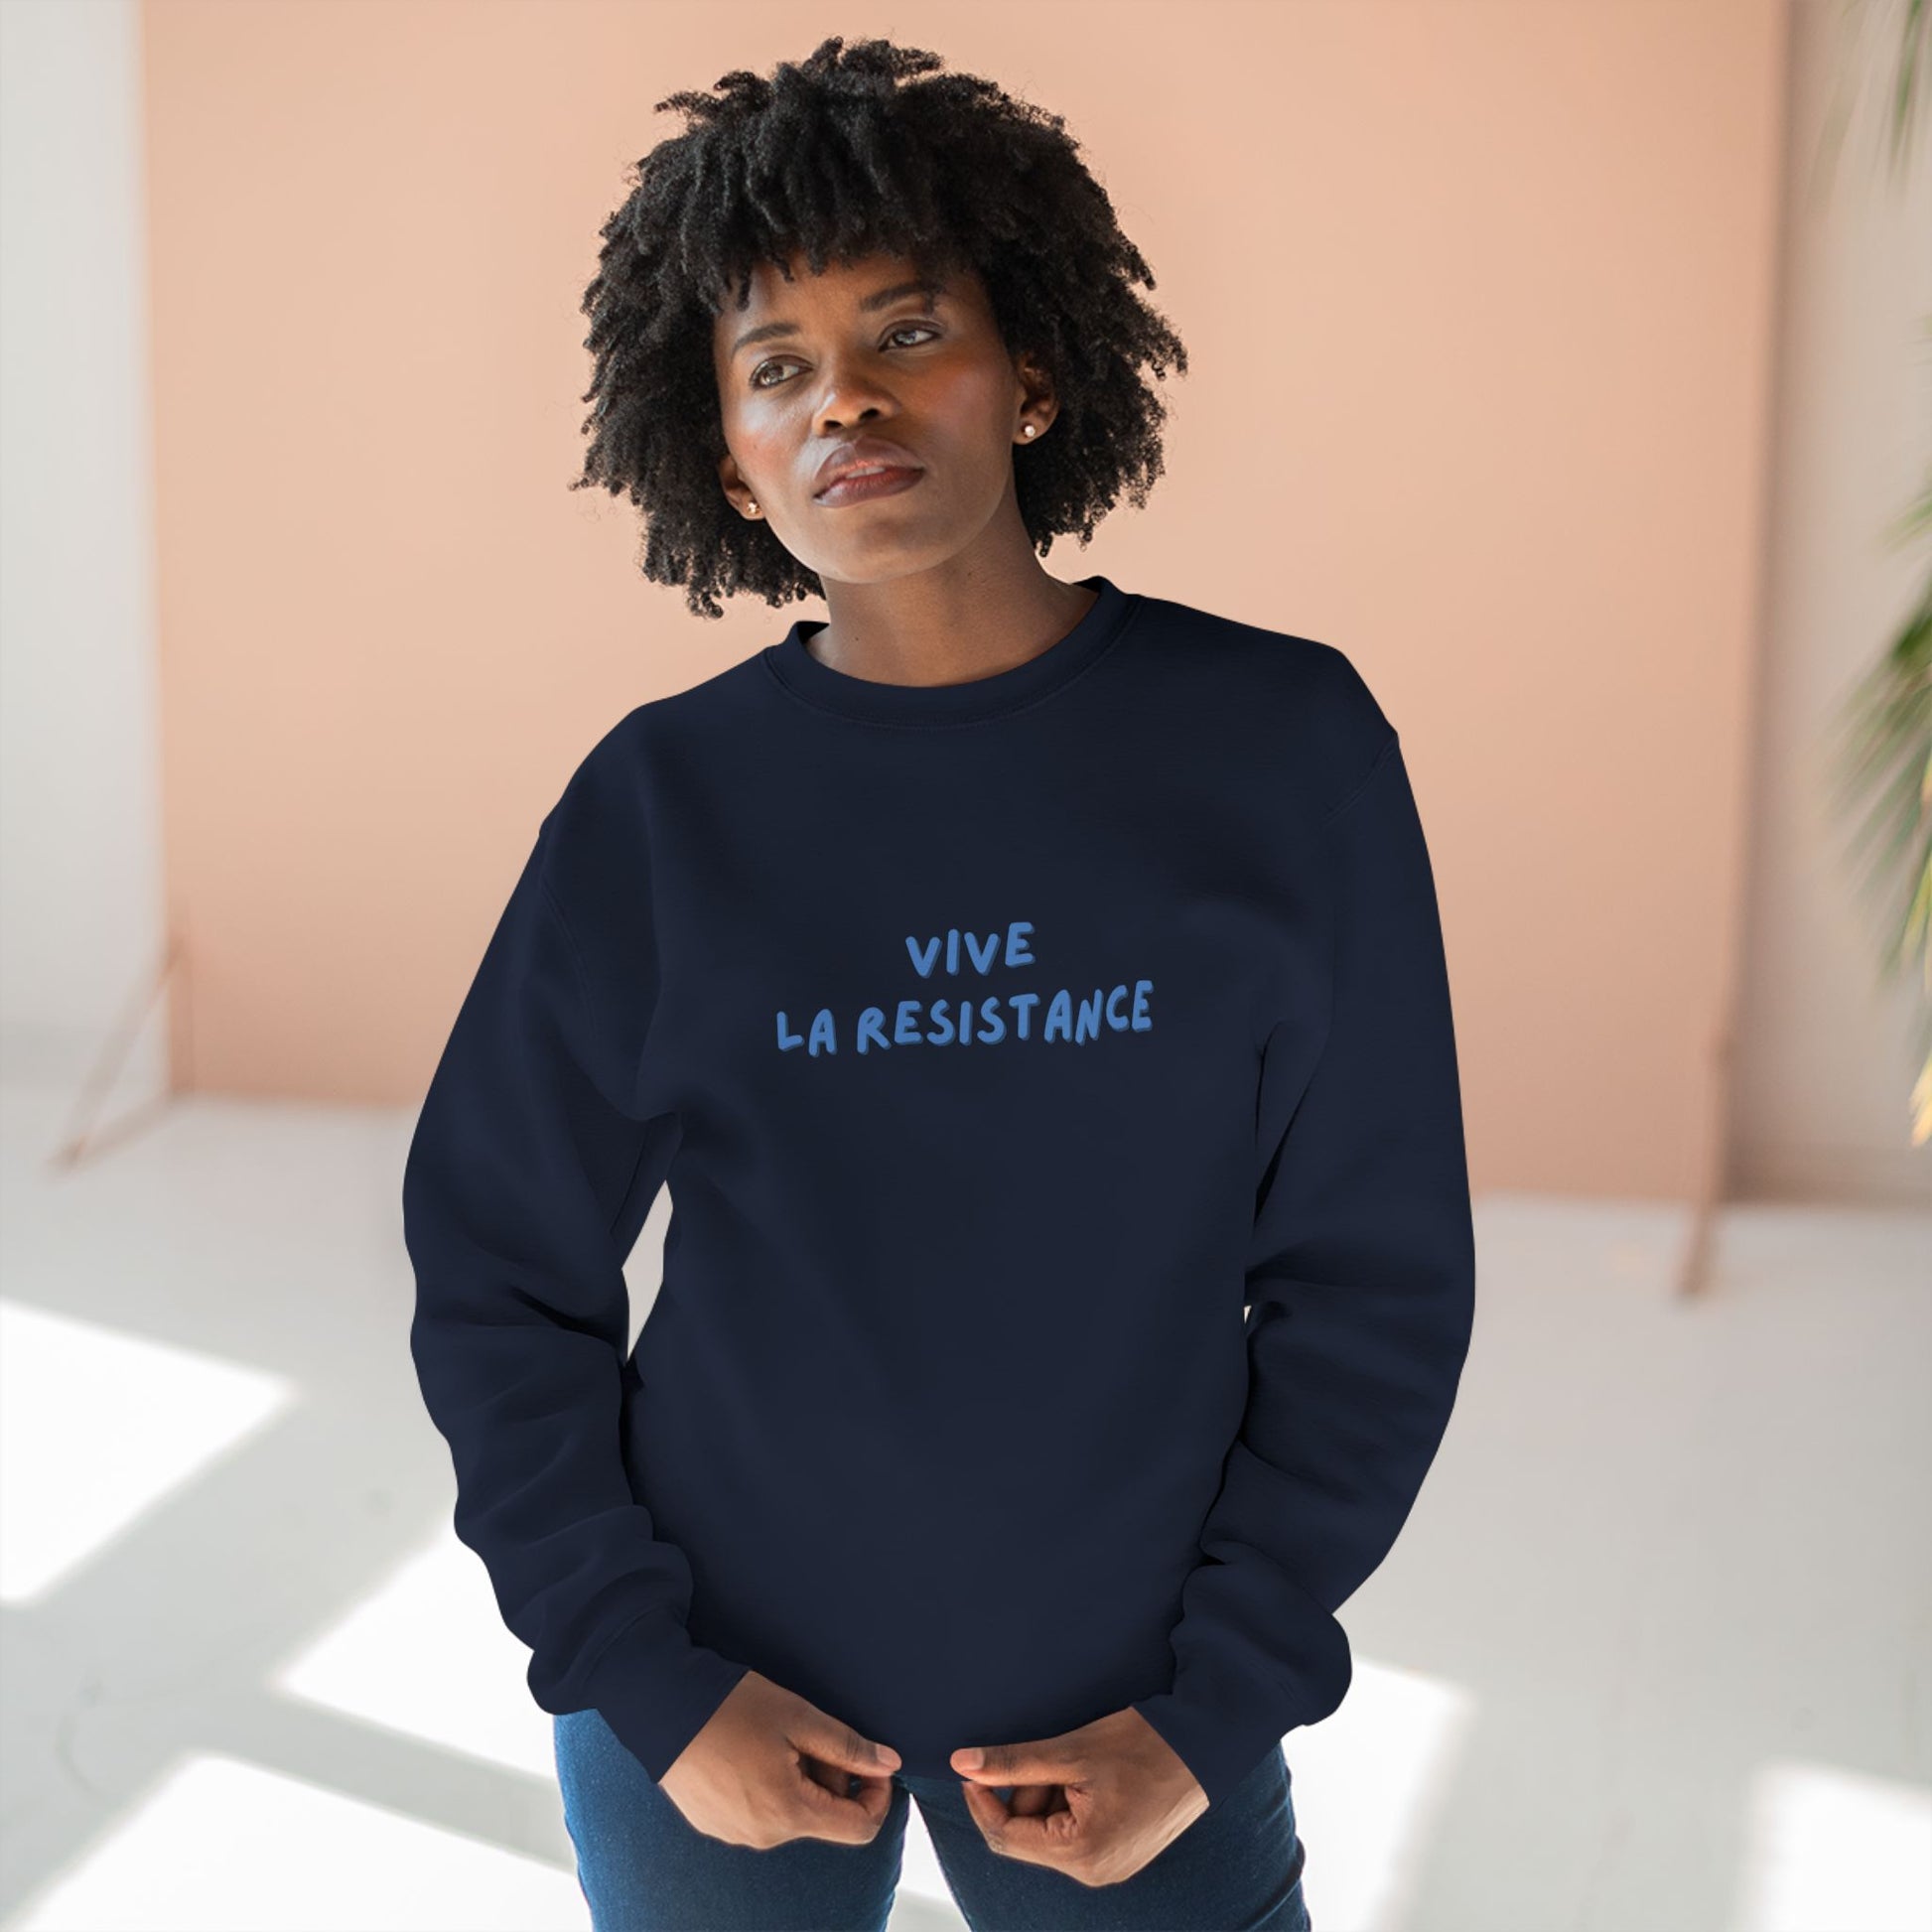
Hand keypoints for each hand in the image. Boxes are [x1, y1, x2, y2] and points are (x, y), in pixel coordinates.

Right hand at [659, 1669, 901, 1848]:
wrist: (660, 1705)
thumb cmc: (731, 1706)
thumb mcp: (799, 1717)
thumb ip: (848, 1746)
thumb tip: (890, 1764)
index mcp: (788, 1812)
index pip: (859, 1828)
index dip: (877, 1795)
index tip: (869, 1760)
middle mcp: (763, 1835)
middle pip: (824, 1817)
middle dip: (831, 1776)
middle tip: (810, 1732)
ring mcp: (735, 1833)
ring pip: (792, 1813)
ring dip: (800, 1779)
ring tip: (775, 1736)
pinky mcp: (714, 1823)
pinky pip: (760, 1812)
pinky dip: (770, 1784)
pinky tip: (751, 1748)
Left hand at [948, 1707, 1206, 1887]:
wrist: (1205, 1744)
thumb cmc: (1142, 1744)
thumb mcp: (1071, 1750)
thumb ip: (1014, 1763)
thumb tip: (961, 1764)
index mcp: (1082, 1853)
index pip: (1005, 1836)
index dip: (983, 1798)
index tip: (977, 1765)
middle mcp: (1095, 1872)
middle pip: (1027, 1835)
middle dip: (1026, 1792)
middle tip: (1051, 1756)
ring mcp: (1110, 1866)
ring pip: (1049, 1832)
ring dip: (1049, 1794)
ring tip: (1080, 1763)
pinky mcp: (1120, 1854)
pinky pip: (1074, 1832)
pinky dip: (1069, 1801)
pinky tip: (1091, 1776)